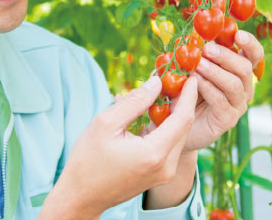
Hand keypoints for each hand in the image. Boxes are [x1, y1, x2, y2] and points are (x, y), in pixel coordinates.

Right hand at [38, 75, 198, 218]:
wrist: (80, 197)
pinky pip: (167, 145)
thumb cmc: (88, 160)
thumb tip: (156, 83)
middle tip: (174, 80)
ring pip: (176, 136)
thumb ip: (134, 101)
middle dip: (181, 102)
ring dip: (171, 114)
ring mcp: (164, 173)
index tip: (190, 76)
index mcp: (154, 154)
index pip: (183, 118)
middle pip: (183, 127)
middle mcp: (166, 166)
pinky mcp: (159, 175)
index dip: (188, 95)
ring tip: (162, 92)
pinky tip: (149, 112)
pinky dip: (162, 127)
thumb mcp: (106, 123)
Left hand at [182, 29, 262, 150]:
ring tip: (197, 65)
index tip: (238, 34)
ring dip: (215, 72)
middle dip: (226, 56)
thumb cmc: (185, 90)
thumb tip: (192, 36)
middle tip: (207, 49)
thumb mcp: (189, 68)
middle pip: (245, 68)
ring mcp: (238, 105)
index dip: (250, 44)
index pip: (254, 55)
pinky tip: (195, 81)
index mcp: (239, 71)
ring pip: (235, 84)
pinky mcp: (228, 119)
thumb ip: (195, 54)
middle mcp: (244, 88)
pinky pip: (221, 101)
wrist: (176, 122)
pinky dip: (208, 88)